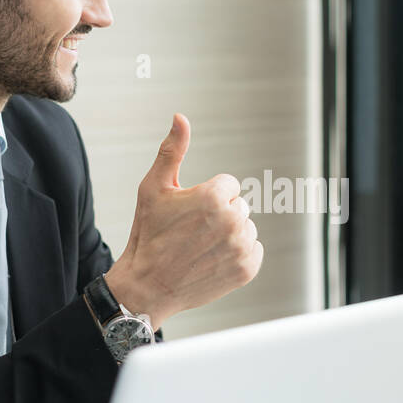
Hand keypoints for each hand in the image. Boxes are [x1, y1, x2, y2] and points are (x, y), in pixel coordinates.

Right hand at [106, 114, 262, 327]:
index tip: (189, 214)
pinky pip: (255, 250)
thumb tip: (180, 117)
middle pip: (239, 206)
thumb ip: (172, 150)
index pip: (229, 185)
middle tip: (192, 234)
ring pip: (246, 228)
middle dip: (220, 215)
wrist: (148, 285)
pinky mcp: (248, 268)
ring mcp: (242, 246)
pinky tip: (214, 261)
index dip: (206, 197)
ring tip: (201, 248)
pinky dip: (239, 255)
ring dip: (230, 235)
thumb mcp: (153, 188)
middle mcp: (232, 220)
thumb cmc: (148, 235)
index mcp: (213, 196)